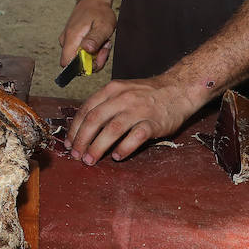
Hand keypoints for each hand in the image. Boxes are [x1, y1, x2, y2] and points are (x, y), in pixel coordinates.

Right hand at [58, 0, 116, 67]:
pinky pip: (80, 53)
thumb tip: (86, 51)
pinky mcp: (71, 41)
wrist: (94, 0)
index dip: (82, 66)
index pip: (67, 63)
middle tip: (104, 47)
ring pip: (80, 59)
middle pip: (76, 64)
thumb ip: (95, 39)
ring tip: (102, 41)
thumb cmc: (99, 12)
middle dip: (93, 60)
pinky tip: (97, 41)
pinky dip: (91, 50)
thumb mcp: (103, 26)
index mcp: (71, 38)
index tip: (96, 57)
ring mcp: (67, 41)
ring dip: (94, 55)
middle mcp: (66, 41)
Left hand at [65, 75, 199, 163]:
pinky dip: (124, 148)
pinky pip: (135, 137)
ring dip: (98, 147)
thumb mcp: (122, 91)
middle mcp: (123, 98)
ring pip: (112, 129)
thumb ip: (105, 105)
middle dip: (82, 140)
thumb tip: (84, 128)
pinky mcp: (154, 122)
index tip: (70, 143)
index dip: (75, 129)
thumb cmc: (147, 94)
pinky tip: (117, 156)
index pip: (86, 110)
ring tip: (91, 160)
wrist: (179, 89)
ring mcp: (139, 110)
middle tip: (77, 155)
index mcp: (112, 90)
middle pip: (95, 120)